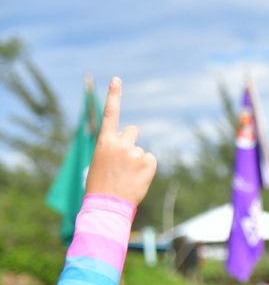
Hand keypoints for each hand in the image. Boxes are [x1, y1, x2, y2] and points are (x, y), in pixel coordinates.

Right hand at [85, 77, 156, 205]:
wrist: (107, 204)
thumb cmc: (101, 184)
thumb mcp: (100, 161)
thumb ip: (113, 149)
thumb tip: (130, 147)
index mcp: (104, 141)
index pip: (110, 113)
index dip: (113, 95)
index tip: (116, 79)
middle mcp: (120, 143)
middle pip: (133, 130)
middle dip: (131, 140)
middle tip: (124, 159)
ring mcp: (135, 152)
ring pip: (141, 149)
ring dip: (137, 159)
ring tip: (127, 175)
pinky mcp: (148, 162)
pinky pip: (150, 159)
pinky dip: (146, 168)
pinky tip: (137, 178)